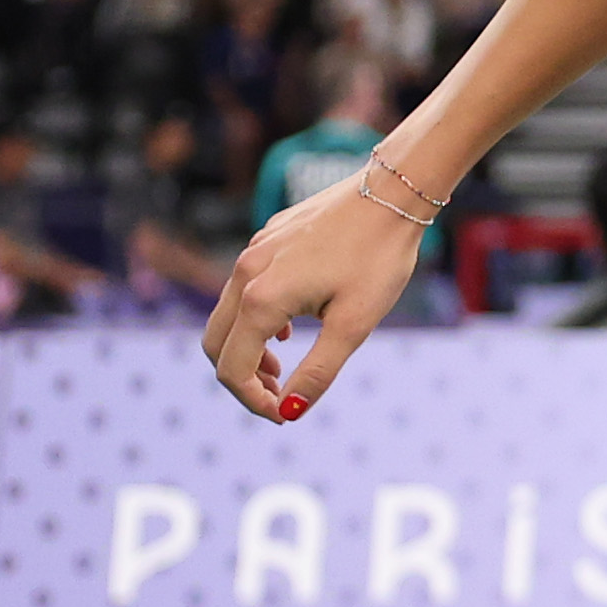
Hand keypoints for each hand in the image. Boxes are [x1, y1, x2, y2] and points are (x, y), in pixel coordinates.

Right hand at [202, 178, 424, 422]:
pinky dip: (255, 318)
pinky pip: (242, 288)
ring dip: (246, 349)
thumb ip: (318, 371)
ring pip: (226, 314)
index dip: (254, 402)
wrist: (391, 192)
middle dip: (241, 378)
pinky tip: (290, 325)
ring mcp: (252, 252)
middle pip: (215, 344)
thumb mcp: (355, 324)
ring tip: (283, 364)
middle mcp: (244, 273)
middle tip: (278, 395)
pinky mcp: (265, 239)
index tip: (284, 415)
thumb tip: (290, 411)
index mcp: (260, 298)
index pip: (233, 369)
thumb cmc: (378, 258)